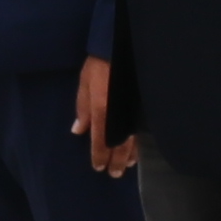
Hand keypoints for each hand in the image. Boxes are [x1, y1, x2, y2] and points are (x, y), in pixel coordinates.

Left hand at [76, 53, 135, 179]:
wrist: (121, 46)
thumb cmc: (99, 63)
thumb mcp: (85, 83)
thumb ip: (82, 108)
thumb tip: (78, 130)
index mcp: (102, 110)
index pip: (100, 140)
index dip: (99, 155)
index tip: (98, 167)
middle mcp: (118, 115)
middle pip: (118, 145)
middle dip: (116, 160)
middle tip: (114, 174)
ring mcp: (132, 112)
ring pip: (132, 139)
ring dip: (129, 154)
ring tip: (127, 165)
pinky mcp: (141, 108)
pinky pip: (140, 130)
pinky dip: (138, 142)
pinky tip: (137, 148)